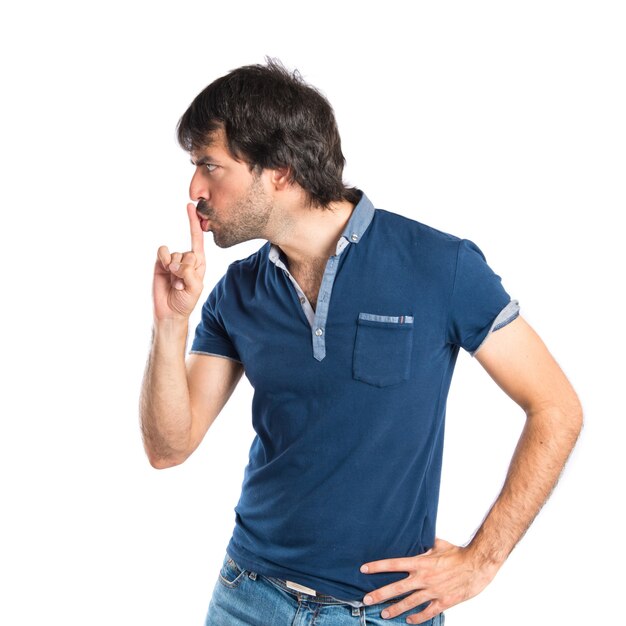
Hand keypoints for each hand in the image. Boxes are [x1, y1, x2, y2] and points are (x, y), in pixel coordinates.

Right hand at [153, 203, 205, 320]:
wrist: (169, 311)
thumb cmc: (186, 301)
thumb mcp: (194, 288)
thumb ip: (190, 273)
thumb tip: (176, 263)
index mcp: (199, 263)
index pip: (198, 240)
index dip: (194, 223)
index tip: (191, 207)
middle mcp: (187, 259)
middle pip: (188, 252)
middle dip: (184, 269)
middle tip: (182, 284)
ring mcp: (173, 260)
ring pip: (174, 254)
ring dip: (174, 270)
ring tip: (174, 283)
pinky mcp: (160, 262)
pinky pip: (162, 252)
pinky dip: (163, 260)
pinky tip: (165, 272)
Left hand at [360, 538, 499, 623]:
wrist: (477, 566)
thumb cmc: (458, 553)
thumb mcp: (438, 544)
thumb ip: (425, 544)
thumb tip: (417, 538)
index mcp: (420, 562)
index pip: (393, 564)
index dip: (377, 566)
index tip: (363, 569)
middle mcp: (423, 578)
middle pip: (396, 588)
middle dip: (379, 594)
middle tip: (366, 600)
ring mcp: (432, 592)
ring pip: (409, 603)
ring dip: (394, 609)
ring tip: (383, 614)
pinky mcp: (443, 602)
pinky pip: (427, 612)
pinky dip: (417, 617)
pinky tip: (409, 621)